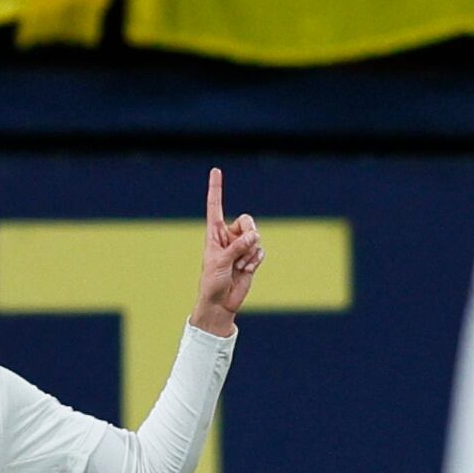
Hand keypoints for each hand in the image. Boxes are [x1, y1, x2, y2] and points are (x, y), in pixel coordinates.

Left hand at [192, 167, 262, 335]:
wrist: (221, 302)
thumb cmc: (212, 281)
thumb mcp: (220, 262)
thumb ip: (237, 247)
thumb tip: (254, 236)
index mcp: (214, 232)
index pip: (215, 206)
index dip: (216, 188)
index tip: (216, 170)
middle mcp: (228, 236)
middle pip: (247, 221)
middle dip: (249, 234)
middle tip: (244, 247)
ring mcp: (241, 247)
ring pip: (256, 238)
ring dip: (250, 254)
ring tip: (240, 266)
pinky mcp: (251, 258)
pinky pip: (261, 251)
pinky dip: (256, 261)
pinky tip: (246, 270)